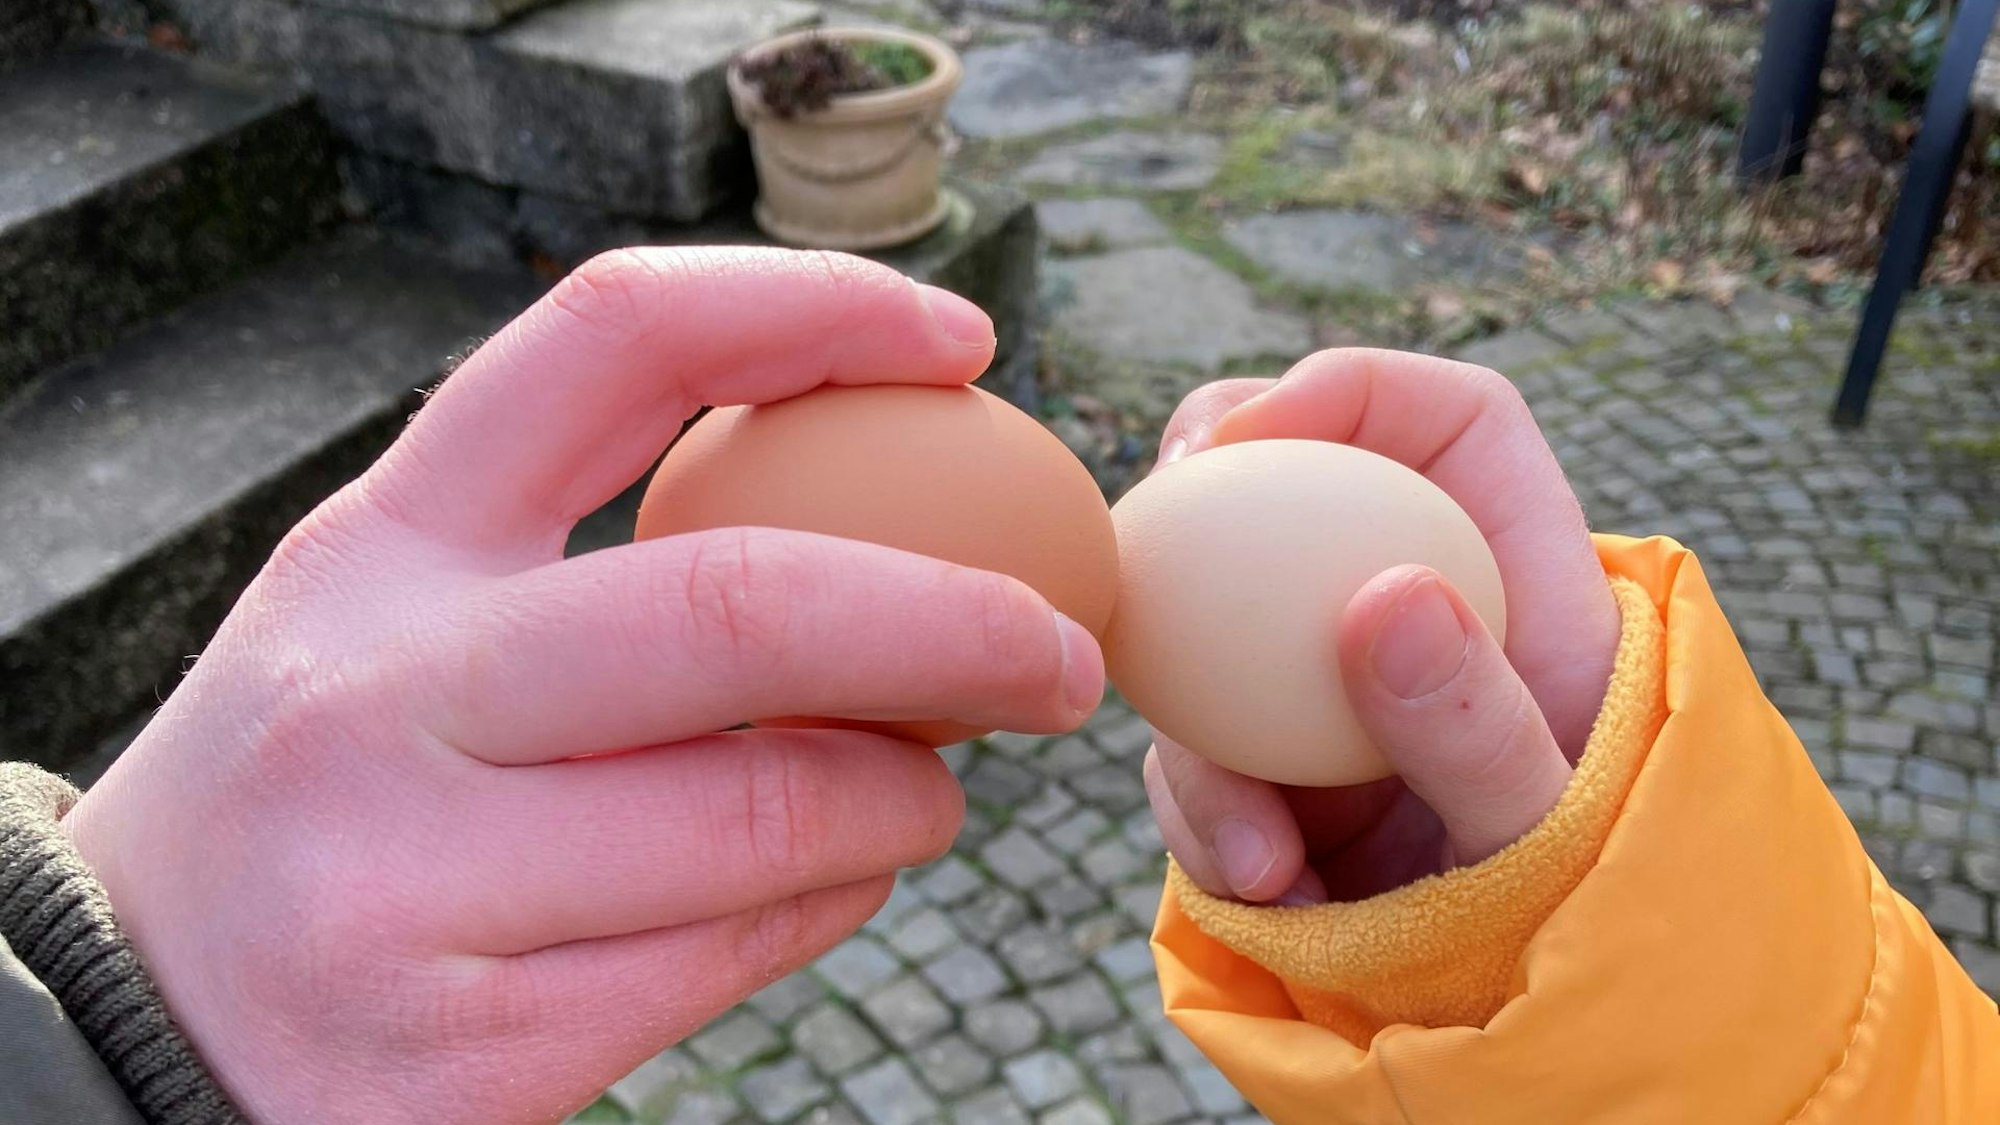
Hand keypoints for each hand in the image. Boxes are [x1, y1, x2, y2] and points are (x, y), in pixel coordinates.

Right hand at [61, 249, 1104, 1122]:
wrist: (133, 1024)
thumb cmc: (333, 795)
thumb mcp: (404, 631)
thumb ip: (603, 571)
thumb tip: (898, 548)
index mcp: (379, 546)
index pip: (613, 344)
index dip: (812, 310)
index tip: (962, 340)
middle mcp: (382, 692)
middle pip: (744, 603)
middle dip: (960, 621)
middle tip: (1063, 652)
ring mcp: (414, 877)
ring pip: (777, 806)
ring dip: (908, 796)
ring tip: (918, 792)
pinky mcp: (470, 1045)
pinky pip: (747, 948)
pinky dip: (836, 900)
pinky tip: (830, 881)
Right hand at [1141, 351, 1618, 904]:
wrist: (1535, 1028)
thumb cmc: (1589, 913)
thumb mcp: (1556, 831)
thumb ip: (1481, 726)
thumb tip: (1385, 600)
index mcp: (1519, 578)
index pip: (1451, 421)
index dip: (1352, 391)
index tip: (1254, 435)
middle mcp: (1410, 606)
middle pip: (1298, 477)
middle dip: (1209, 485)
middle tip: (1154, 529)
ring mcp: (1325, 686)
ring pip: (1212, 625)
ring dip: (1201, 727)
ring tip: (1262, 855)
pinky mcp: (1267, 766)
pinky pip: (1193, 749)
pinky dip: (1204, 811)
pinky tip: (1261, 884)